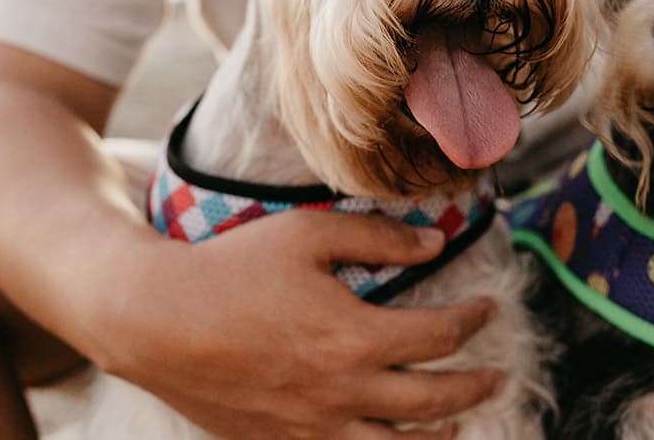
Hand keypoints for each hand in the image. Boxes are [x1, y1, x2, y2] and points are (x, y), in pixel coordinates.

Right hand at [91, 210, 502, 439]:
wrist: (155, 319)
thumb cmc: (231, 267)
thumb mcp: (307, 233)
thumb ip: (377, 238)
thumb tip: (435, 244)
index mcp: (354, 338)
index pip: (439, 336)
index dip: (474, 321)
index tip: (488, 307)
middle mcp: (342, 394)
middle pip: (432, 401)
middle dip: (476, 385)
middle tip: (498, 374)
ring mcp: (311, 428)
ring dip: (442, 434)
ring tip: (463, 421)